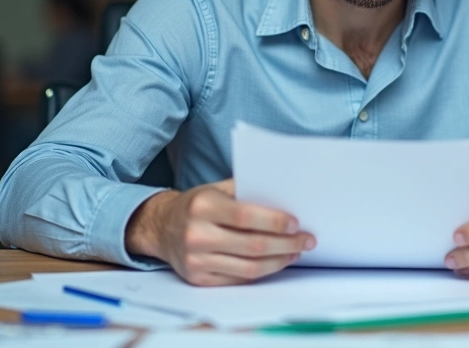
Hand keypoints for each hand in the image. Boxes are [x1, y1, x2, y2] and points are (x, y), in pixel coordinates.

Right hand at [125, 179, 315, 285]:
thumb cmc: (196, 205)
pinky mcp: (199, 279)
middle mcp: (197, 234)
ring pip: (249, 267)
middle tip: (307, 240)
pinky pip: (239, 279)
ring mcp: (196, 260)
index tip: (296, 223)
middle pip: (253, 245)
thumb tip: (285, 196)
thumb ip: (245, 191)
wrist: (161, 228)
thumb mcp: (215, 189)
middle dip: (286, 244)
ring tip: (295, 252)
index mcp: (203, 206)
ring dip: (279, 261)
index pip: (246, 216)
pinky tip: (276, 262)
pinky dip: (262, 272)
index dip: (275, 222)